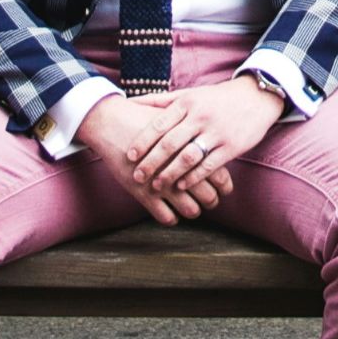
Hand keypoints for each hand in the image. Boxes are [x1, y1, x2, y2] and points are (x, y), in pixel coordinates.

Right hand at [78, 95, 231, 224]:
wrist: (113, 122)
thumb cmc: (147, 120)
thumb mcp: (176, 122)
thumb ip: (197, 135)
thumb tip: (216, 145)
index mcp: (192, 150)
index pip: (220, 176)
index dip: (225, 186)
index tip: (224, 189)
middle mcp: (180, 168)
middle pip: (208, 195)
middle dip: (212, 201)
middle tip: (211, 201)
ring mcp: (162, 183)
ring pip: (190, 209)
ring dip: (193, 211)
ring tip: (192, 208)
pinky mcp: (143, 193)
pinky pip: (165, 216)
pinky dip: (171, 218)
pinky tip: (171, 213)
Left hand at [127, 74, 285, 195]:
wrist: (256, 97)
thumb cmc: (216, 98)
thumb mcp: (189, 94)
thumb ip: (159, 100)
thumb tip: (128, 101)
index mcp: (187, 103)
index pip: (159, 124)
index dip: (143, 142)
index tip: (130, 157)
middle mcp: (200, 117)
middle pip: (170, 143)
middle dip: (151, 162)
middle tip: (138, 176)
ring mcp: (217, 132)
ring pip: (188, 157)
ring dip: (170, 173)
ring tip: (157, 185)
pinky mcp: (232, 146)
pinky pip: (209, 165)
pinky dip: (193, 177)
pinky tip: (182, 186)